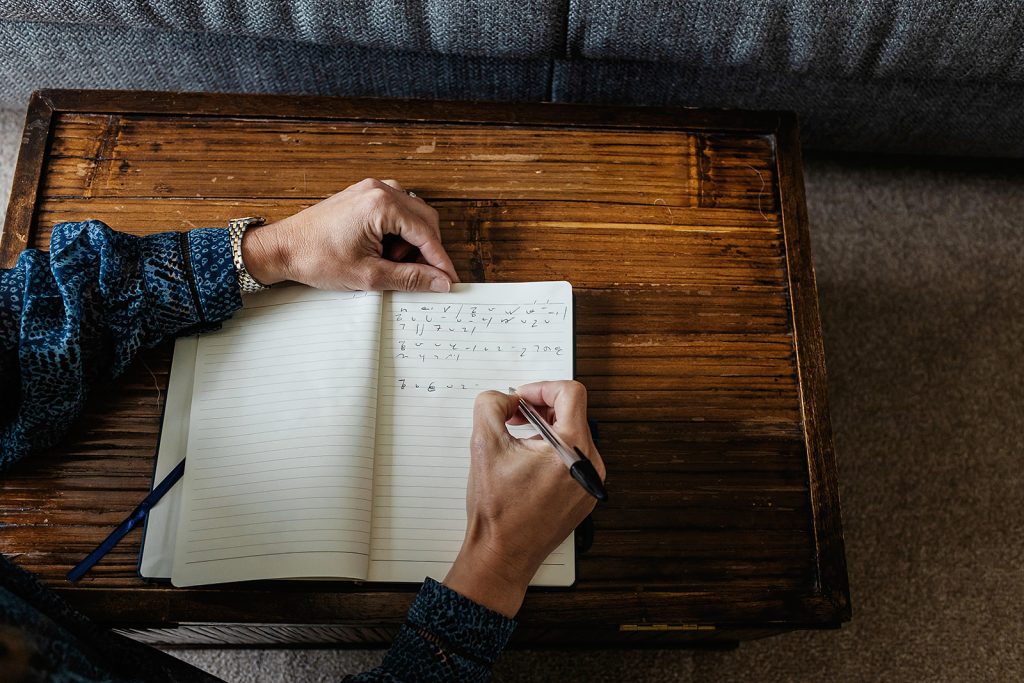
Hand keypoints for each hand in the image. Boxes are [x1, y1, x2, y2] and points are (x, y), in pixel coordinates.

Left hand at [240, 178, 458, 291]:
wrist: (283, 248)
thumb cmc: (317, 258)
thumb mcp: (369, 275)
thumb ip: (410, 278)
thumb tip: (439, 283)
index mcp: (382, 205)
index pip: (426, 234)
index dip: (440, 261)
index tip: (448, 280)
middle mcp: (380, 189)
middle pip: (424, 219)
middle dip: (426, 251)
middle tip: (420, 276)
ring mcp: (371, 190)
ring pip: (412, 215)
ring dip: (411, 242)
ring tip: (390, 263)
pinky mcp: (363, 196)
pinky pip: (395, 211)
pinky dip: (398, 232)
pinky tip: (384, 251)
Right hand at [443, 381, 604, 616]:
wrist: (502, 555)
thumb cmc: (497, 510)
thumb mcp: (483, 445)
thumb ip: (491, 405)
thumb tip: (505, 397)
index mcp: (572, 448)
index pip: (571, 393)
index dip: (541, 387)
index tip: (521, 398)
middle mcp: (590, 464)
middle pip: (572, 413)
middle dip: (539, 409)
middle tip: (512, 418)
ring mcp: (590, 481)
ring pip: (573, 435)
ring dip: (545, 430)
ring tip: (517, 442)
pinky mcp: (585, 494)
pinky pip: (574, 459)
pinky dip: (552, 452)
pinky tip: (527, 464)